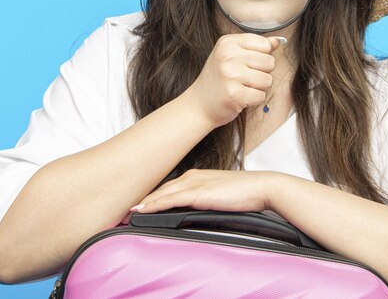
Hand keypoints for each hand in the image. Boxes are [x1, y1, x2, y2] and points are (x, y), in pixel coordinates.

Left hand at [129, 169, 276, 213]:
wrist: (261, 188)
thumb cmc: (245, 193)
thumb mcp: (221, 195)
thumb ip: (206, 199)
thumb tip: (196, 211)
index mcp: (197, 176)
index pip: (169, 187)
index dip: (153, 196)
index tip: (139, 204)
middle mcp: (193, 176)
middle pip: (161, 188)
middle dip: (144, 198)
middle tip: (125, 208)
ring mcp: (195, 183)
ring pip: (162, 193)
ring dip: (144, 203)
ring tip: (128, 212)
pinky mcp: (198, 193)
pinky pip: (171, 199)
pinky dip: (155, 204)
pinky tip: (143, 210)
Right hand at [184, 34, 280, 128]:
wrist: (199, 104)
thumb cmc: (218, 78)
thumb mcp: (232, 54)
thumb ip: (255, 46)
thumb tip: (277, 41)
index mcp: (228, 42)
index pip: (265, 44)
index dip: (263, 55)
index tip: (249, 62)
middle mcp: (228, 56)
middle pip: (269, 62)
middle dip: (263, 72)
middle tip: (245, 78)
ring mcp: (231, 75)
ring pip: (268, 80)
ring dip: (259, 87)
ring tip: (243, 87)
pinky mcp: (235, 94)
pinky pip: (261, 96)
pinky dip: (254, 99)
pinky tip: (241, 97)